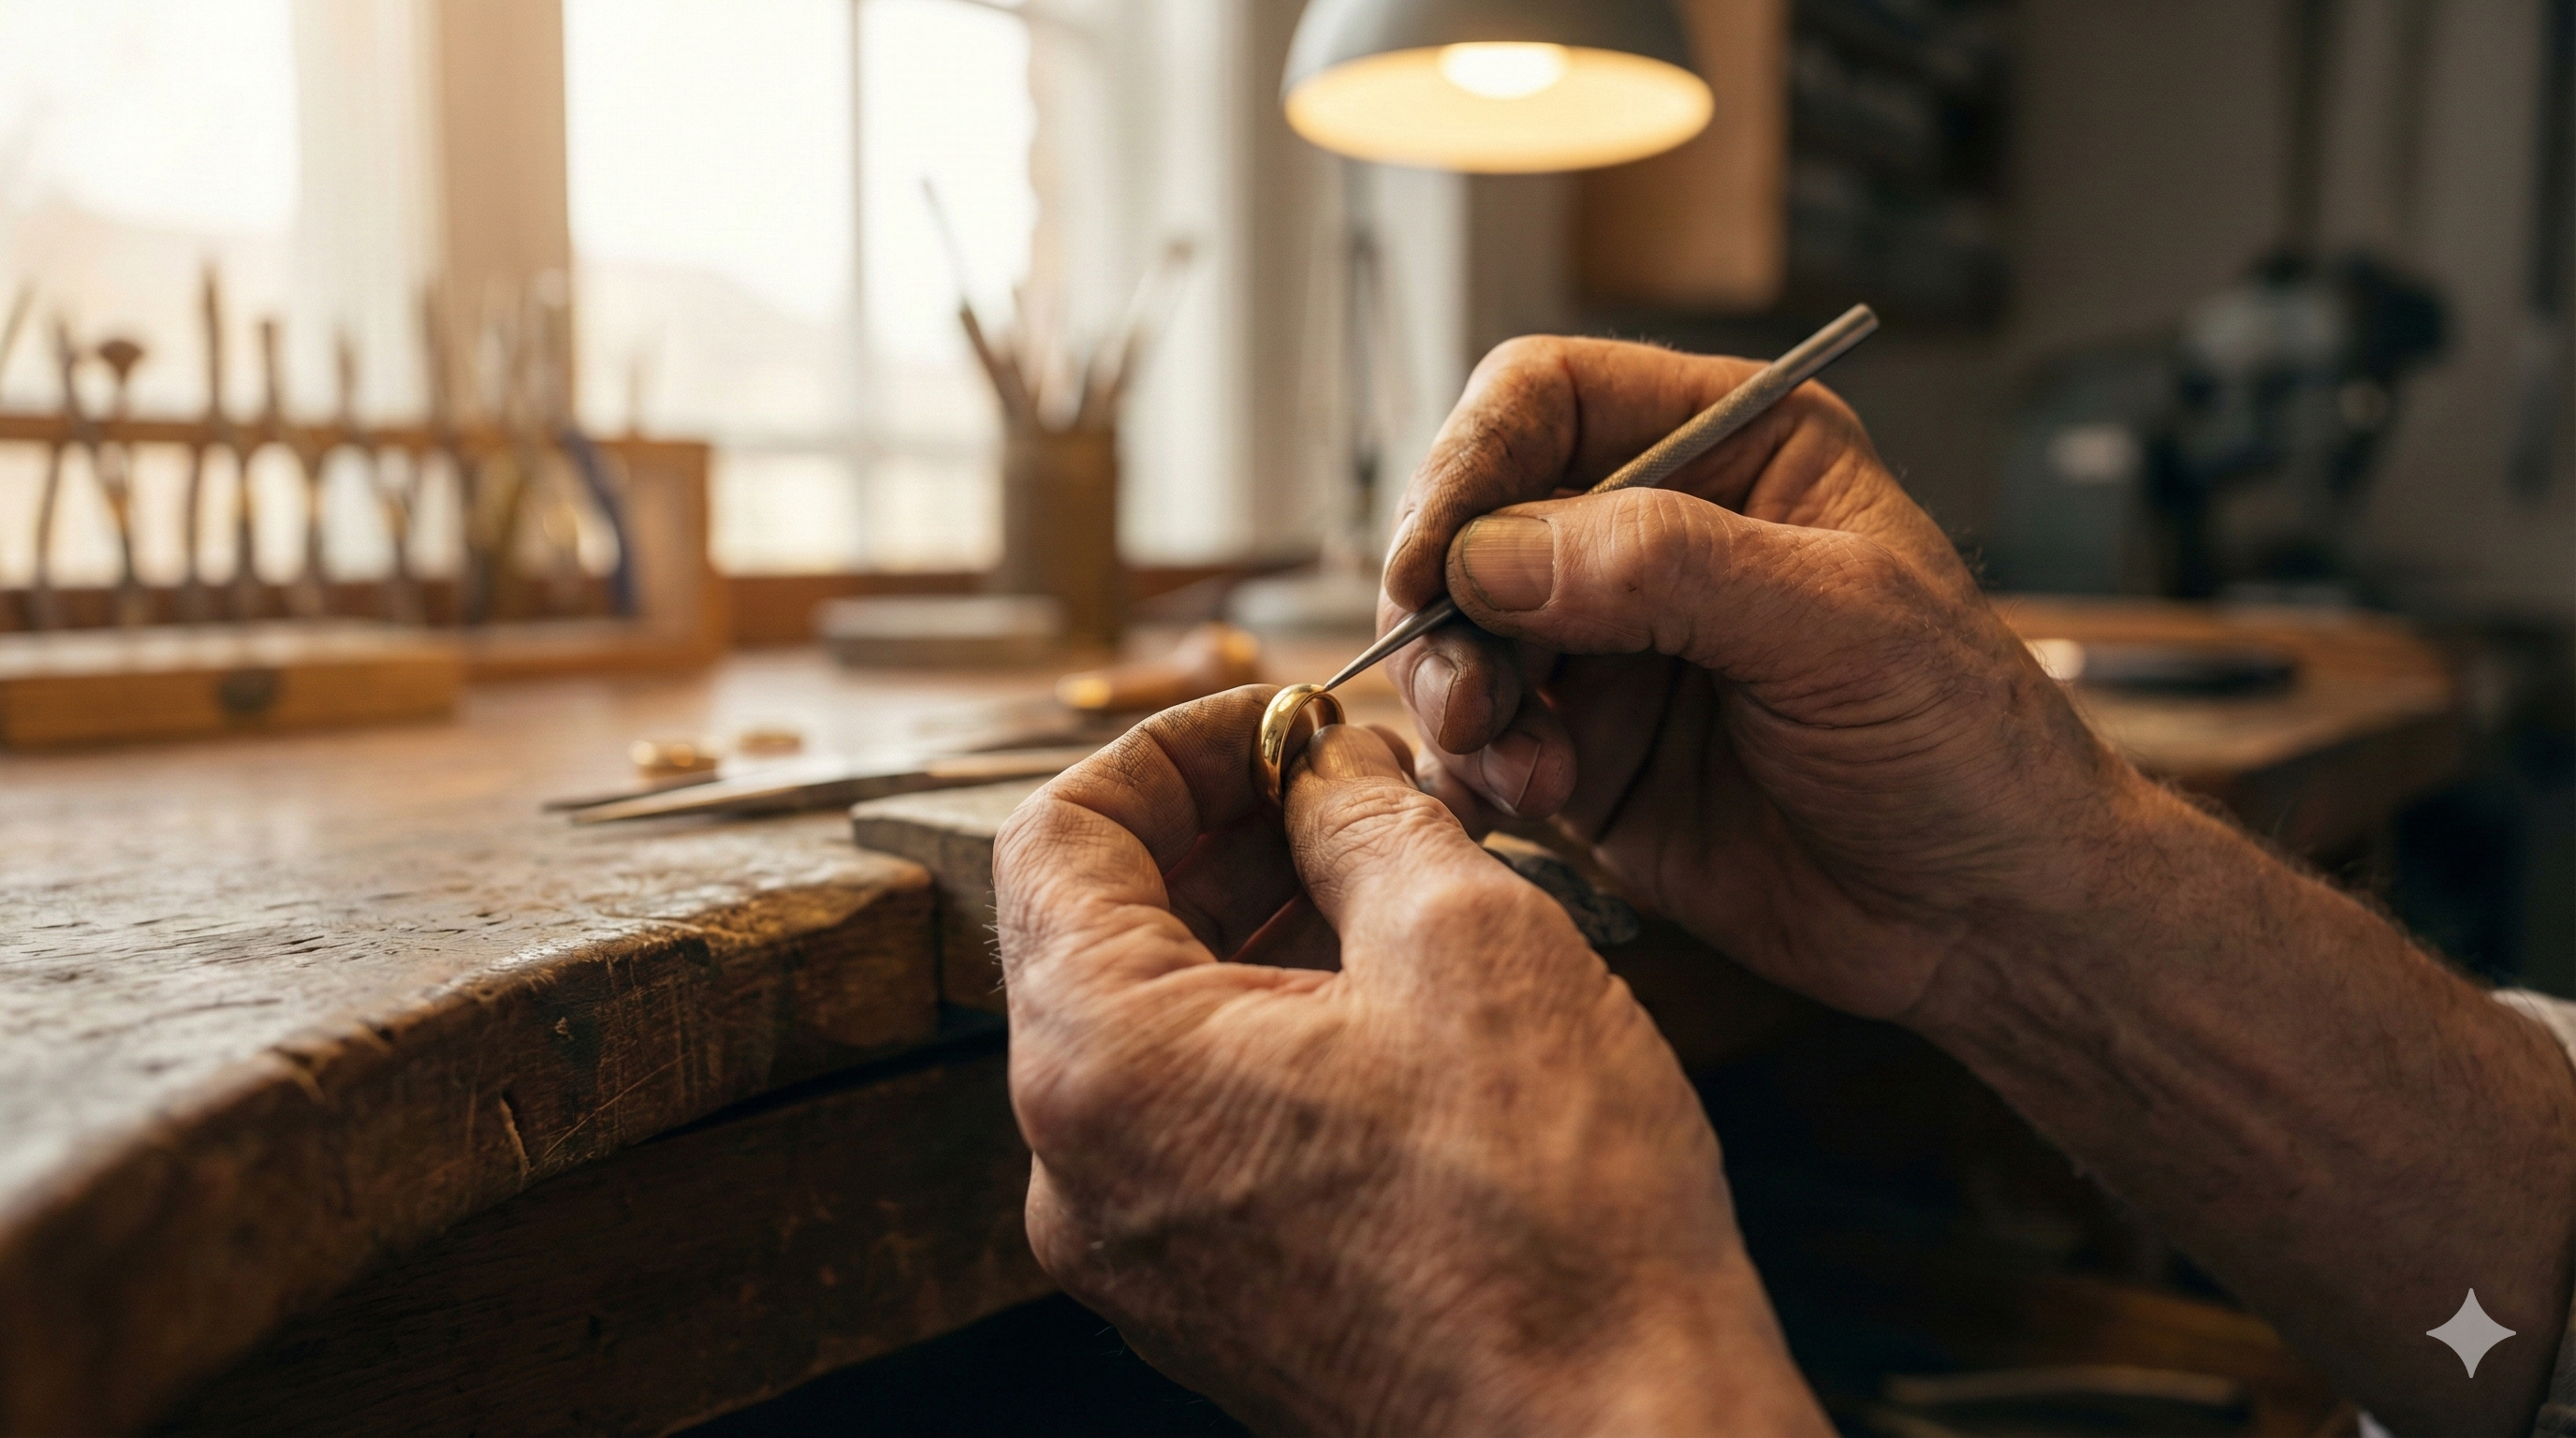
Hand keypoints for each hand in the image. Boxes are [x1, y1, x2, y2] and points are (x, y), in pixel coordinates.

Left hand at [993, 688, 1825, 1435]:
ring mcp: (1138, 1247)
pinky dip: (1270, 1031)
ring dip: (1254, 927)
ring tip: (1391, 875)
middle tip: (1348, 781)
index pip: (1058, 836)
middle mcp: (1079, 1170)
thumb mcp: (1469, 941)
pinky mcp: (1208, 1295)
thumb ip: (1362, 818)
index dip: (1173, 745)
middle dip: (1221, 831)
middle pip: (1098, 930)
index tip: (1283, 717)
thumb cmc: (1551, 1219)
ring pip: (1157, 1027)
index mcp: (1103, 1065)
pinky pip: (1200, 1118)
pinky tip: (1389, 996)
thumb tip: (1322, 761)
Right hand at [1383, 337, 2124, 1020]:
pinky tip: (1530, 808)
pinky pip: (1475, 746)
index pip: (1547, 397)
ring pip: (1456, 637)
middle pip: (1473, 522)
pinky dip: (1474, 774)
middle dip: (1446, 609)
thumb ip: (1665, 568)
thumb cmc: (1965, 742)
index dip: (1469, 464)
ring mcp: (1610, 650)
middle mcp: (1651, 536)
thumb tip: (1491, 555)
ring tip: (1525, 772)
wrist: (1990, 917)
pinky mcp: (1584, 758)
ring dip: (1458, 699)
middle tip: (1469, 697)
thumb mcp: (1840, 625)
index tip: (1431, 561)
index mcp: (1730, 447)